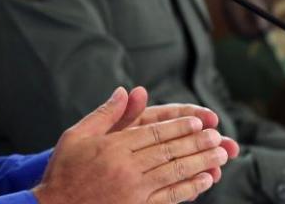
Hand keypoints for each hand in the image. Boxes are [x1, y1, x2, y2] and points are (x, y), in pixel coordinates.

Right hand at [33, 87, 230, 203]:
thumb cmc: (64, 171)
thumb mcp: (77, 135)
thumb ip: (105, 114)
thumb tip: (124, 90)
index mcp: (114, 147)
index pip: (154, 133)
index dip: (179, 127)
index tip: (199, 122)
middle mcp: (126, 168)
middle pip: (169, 152)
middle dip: (196, 143)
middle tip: (218, 137)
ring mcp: (133, 191)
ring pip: (174, 173)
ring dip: (200, 163)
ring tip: (220, 155)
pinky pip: (169, 197)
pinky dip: (190, 188)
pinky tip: (205, 179)